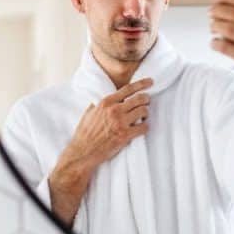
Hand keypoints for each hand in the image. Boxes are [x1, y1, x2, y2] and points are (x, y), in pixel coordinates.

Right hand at [48, 77, 153, 225]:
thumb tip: (107, 99)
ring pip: (143, 111)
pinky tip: (141, 128)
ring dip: (145, 113)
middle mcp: (114, 110)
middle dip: (146, 99)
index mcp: (106, 102)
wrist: (83, 151)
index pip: (128, 89)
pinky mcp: (125, 135)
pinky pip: (144, 127)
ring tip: (142, 116)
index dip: (141, 84)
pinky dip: (145, 127)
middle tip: (147, 102)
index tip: (150, 81)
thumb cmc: (85, 133)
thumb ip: (100, 104)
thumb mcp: (89, 113)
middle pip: (139, 99)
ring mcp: (120, 123)